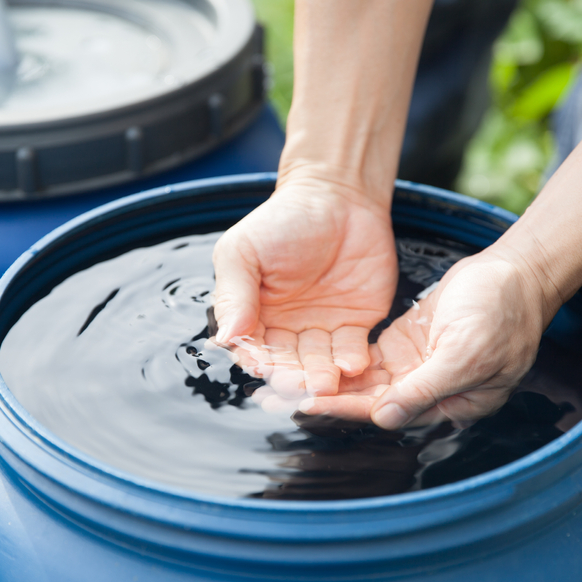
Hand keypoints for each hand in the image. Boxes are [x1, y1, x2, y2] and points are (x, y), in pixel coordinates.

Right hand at [212, 174, 397, 396]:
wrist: (338, 195)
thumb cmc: (283, 219)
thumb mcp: (244, 251)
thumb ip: (233, 294)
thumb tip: (225, 337)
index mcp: (254, 315)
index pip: (252, 347)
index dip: (257, 359)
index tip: (262, 368)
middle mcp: (287, 329)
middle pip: (287, 363)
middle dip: (292, 377)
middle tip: (298, 386)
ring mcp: (322, 329)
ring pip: (319, 363)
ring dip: (322, 376)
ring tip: (326, 383)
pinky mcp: (356, 324)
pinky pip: (353, 350)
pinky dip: (352, 361)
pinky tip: (353, 366)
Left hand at [297, 250, 551, 428]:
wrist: (517, 271)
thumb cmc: (503, 311)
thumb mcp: (467, 352)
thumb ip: (425, 388)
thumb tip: (385, 418)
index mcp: (448, 404)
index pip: (387, 411)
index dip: (344, 409)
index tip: (304, 405)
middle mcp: (427, 393)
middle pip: (368, 402)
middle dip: (323, 400)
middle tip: (274, 397)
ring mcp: (415, 369)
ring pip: (363, 383)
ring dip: (325, 383)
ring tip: (282, 381)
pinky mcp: (405, 346)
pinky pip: (368, 361)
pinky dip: (340, 361)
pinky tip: (306, 357)